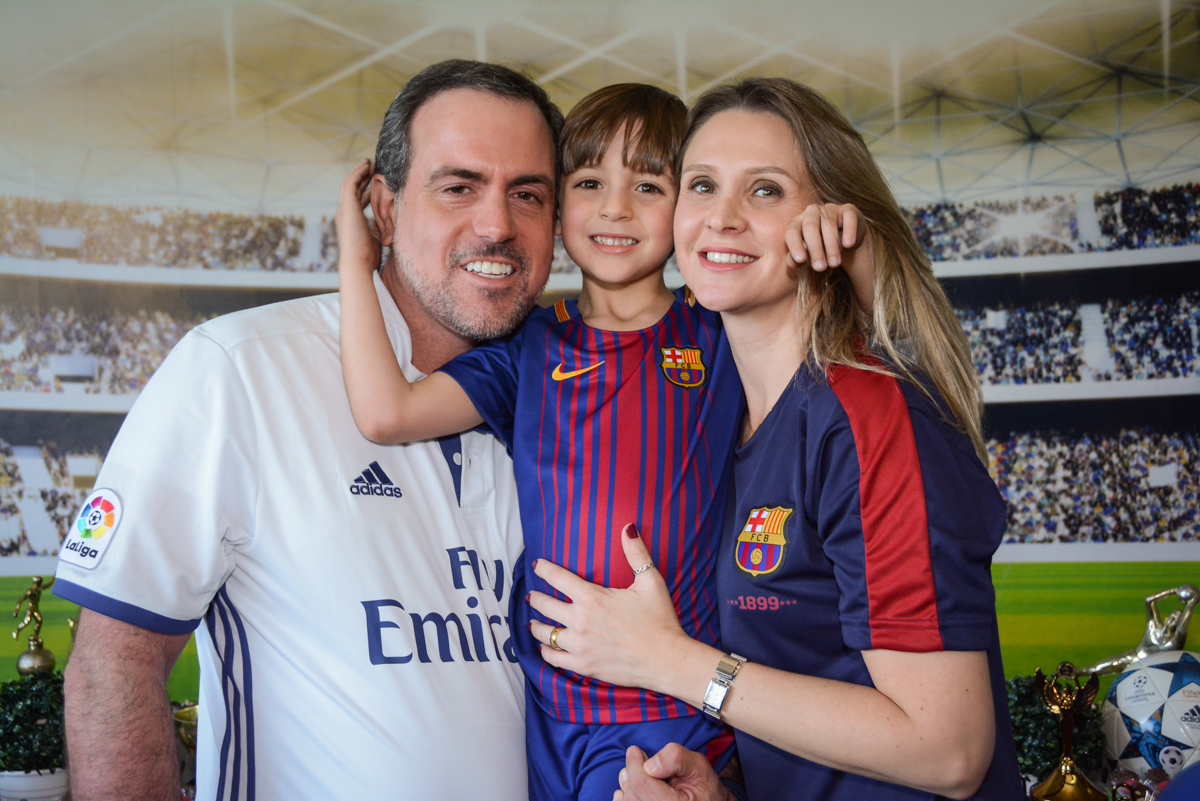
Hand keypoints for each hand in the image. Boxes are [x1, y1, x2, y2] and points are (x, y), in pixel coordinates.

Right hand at [335, 159, 382, 273]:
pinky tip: (367, 165)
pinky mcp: (346, 206)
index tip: (375, 182)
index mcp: (351, 222)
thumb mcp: (377, 237)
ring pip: (350, 184)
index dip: (366, 190)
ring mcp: (343, 209)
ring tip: (370, 162)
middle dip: (362, 178)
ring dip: (359, 172)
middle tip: (373, 167)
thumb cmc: (368, 256)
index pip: (358, 201)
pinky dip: (358, 173)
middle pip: (353, 190)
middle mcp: (344, 214)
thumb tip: (389, 218)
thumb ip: (380, 226)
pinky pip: (351, 183)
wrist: (358, 262)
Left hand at [529, 524, 689, 692]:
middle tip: (533, 595)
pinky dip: (546, 651)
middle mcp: (580, 620)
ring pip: (545, 633)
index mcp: (592, 597)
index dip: (544, 569)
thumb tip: (628, 528)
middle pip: (545, 605)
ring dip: (536, 626)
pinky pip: (553, 658)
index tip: (537, 566)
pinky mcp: (583, 665)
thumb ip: (636, 553)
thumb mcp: (651, 582)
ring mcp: (579, 645)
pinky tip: (546, 647)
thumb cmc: (660, 621)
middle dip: (536, 598)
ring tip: (534, 622)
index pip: (557, 577)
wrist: (666, 660)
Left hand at [614, 745, 734, 800]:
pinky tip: (634, 790)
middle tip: (642, 762)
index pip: (642, 785)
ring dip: (628, 786)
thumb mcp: (698, 765)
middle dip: (632, 773)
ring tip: (640, 776)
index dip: (634, 764)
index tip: (635, 750)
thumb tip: (649, 765)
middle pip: (632, 795)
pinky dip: (626, 797)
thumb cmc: (705, 787)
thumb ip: (675, 758)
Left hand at [785, 202, 861, 270]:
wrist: (846, 243)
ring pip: (829, 224)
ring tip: (835, 263)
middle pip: (810, 227)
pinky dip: (849, 230)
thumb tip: (793, 262)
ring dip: (832, 246)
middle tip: (820, 267)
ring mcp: (830, 208)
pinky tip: (848, 244)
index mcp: (797, 222)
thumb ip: (797, 260)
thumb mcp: (808, 256)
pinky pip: (848, 217)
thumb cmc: (821, 249)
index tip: (801, 260)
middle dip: (815, 249)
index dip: (795, 245)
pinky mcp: (848, 209)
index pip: (792, 231)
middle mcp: (811, 212)